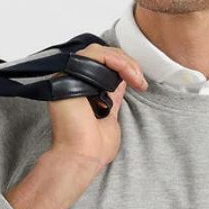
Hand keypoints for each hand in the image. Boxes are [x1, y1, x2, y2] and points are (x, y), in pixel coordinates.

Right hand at [47, 45, 146, 168]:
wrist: (84, 157)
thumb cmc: (94, 147)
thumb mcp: (111, 117)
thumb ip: (114, 97)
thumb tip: (122, 82)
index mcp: (82, 90)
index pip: (104, 66)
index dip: (125, 69)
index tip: (141, 84)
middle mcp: (73, 81)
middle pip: (102, 56)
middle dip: (128, 64)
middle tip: (141, 81)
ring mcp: (68, 77)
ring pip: (98, 52)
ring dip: (124, 62)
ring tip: (137, 78)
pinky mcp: (66, 75)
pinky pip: (93, 54)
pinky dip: (115, 61)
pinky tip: (128, 75)